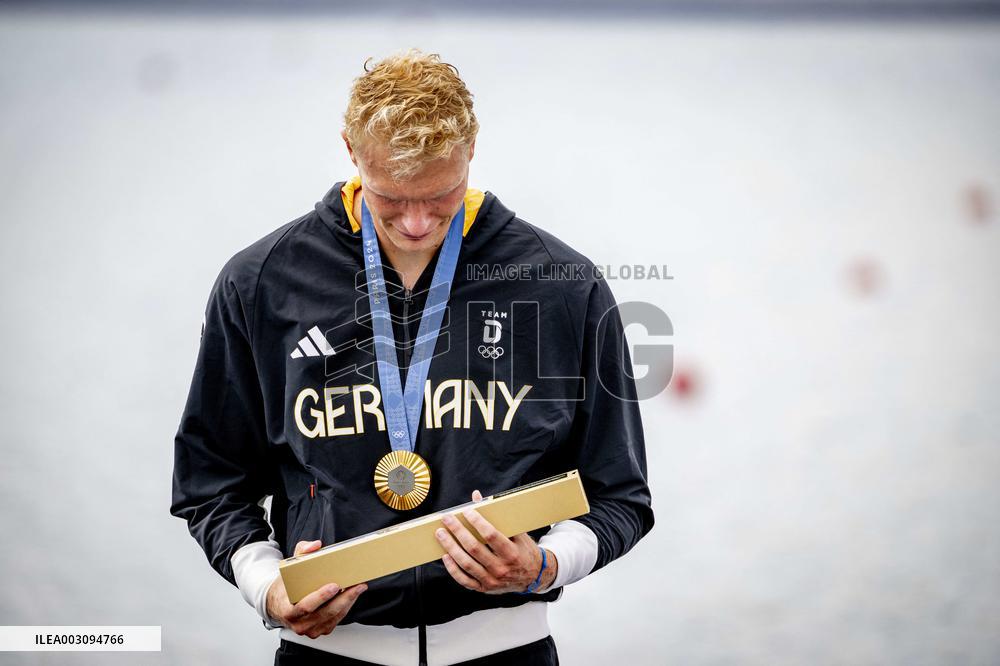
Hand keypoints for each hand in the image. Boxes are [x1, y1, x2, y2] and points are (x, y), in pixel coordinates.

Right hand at [265, 539, 367, 637]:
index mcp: (287, 610)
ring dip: (348, 602)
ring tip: (359, 587)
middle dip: (344, 598)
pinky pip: (336, 620)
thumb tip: (316, 545)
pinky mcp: (319, 630)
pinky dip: (346, 608)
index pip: (305, 606)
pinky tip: (352, 596)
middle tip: (357, 585)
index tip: (335, 585)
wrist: (277, 604)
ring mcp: (309, 629)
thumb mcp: (288, 566)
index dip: (321, 597)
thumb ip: (301, 552)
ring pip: (333, 617)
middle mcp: (298, 623)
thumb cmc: (285, 586)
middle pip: (325, 612)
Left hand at [435, 489, 557, 594]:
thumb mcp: (517, 533)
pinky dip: (453, 568)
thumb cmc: (524, 550)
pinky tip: (445, 556)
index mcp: (512, 553)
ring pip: (466, 564)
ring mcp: (492, 580)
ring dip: (451, 547)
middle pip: (474, 548)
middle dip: (458, 531)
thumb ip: (497, 516)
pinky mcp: (485, 588)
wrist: (534, 576)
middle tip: (446, 519)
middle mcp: (502, 568)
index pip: (491, 535)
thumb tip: (476, 497)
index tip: (466, 511)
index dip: (477, 522)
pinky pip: (465, 580)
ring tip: (441, 534)